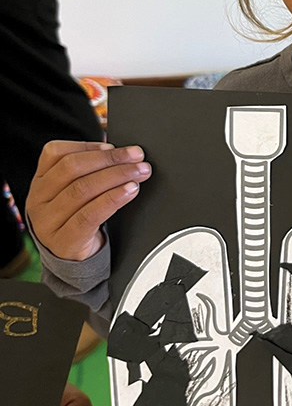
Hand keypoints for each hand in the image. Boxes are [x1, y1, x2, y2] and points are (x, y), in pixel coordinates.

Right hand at [27, 140, 151, 259]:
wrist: (72, 259)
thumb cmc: (77, 219)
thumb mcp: (73, 193)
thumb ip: (89, 171)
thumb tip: (123, 153)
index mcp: (40, 182)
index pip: (56, 153)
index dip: (87, 146)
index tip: (114, 146)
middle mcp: (39, 200)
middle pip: (72, 168)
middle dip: (110, 159)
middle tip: (137, 157)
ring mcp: (47, 222)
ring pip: (82, 189)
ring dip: (117, 176)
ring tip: (139, 173)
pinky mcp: (64, 241)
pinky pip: (90, 215)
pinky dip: (113, 199)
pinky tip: (130, 191)